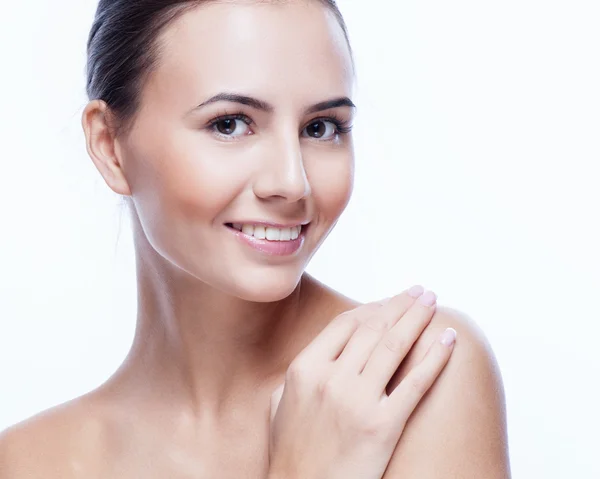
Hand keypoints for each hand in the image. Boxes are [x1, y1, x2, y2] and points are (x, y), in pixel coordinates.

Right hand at [267, 286, 456, 478]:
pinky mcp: (383, 426)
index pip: (346, 323)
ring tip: (433, 302)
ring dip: (418, 318)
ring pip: (395, 346)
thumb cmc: (290, 449)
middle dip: (401, 305)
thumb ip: (300, 369)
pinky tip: (448, 339)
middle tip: (420, 292)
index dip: (373, 307)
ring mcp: (357, 401)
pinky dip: (435, 357)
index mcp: (305, 368)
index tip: (391, 299)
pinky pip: (415, 383)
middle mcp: (331, 379)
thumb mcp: (280, 401)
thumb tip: (324, 346)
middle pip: (374, 328)